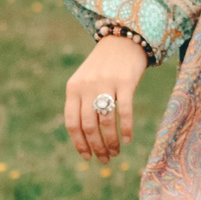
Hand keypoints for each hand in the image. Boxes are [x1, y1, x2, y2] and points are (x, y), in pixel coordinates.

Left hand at [65, 35, 148, 159]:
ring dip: (112, 142)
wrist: (123, 40)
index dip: (79, 144)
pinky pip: (125, 111)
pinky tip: (128, 139)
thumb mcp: (85, 81)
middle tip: (105, 159)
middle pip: (89, 125)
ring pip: (106, 121)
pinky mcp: (126, 81)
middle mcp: (87, 86)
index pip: (72, 123)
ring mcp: (106, 83)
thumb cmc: (103, 67)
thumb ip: (81, 103)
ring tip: (116, 152)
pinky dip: (126, 129)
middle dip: (97, 147)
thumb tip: (84, 138)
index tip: (87, 157)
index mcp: (73, 88)